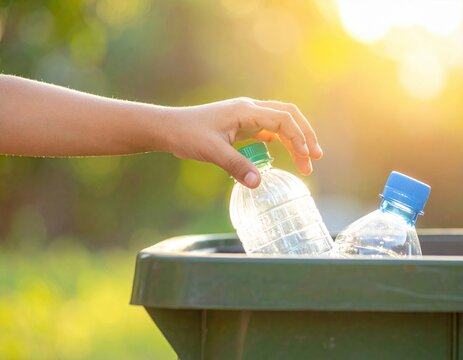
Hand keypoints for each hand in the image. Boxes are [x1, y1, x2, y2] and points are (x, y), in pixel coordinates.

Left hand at [164, 97, 322, 187]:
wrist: (169, 128)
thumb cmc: (187, 134)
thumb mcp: (212, 152)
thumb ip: (236, 166)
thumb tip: (259, 185)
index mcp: (245, 111)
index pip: (283, 120)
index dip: (299, 139)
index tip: (307, 159)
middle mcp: (249, 109)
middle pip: (288, 115)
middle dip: (305, 135)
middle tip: (315, 157)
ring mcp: (246, 115)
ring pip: (280, 121)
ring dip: (295, 137)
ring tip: (307, 158)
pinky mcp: (241, 124)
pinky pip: (268, 129)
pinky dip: (280, 139)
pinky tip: (283, 152)